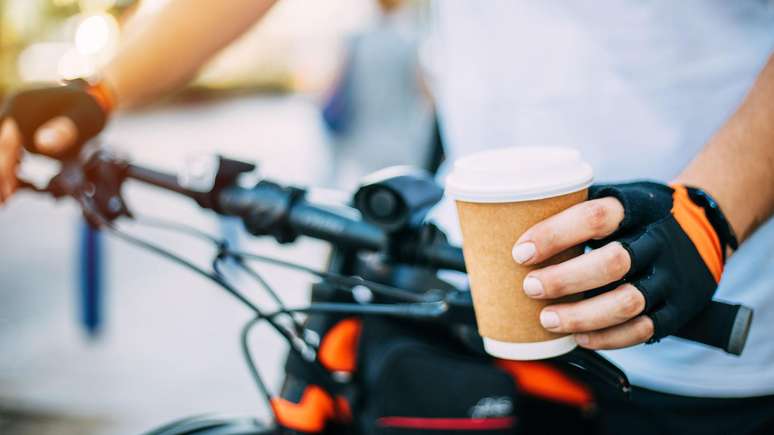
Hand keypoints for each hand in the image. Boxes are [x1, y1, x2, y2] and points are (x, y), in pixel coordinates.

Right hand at [0, 81, 110, 204]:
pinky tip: (17, 184)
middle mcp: (11, 111)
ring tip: (7, 200)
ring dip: (5, 172)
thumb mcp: (84, 119)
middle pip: (0, 147)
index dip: (4, 170)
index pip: (6, 144)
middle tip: (4, 203)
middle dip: (1, 175)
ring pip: (3, 148)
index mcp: (21, 107)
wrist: (93, 98)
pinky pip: (10, 148)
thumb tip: (42, 145)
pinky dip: (11, 165)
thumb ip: (65, 132)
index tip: (7, 195)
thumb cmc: (91, 110)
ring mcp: (13, 118)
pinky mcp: (19, 126)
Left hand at [512, 182, 730, 349]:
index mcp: (637, 206)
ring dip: (582, 315)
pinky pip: (642, 329)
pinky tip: (579, 337)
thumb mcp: (613, 196)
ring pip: (628, 302)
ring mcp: (671, 277)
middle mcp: (657, 241)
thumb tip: (504, 225)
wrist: (702, 226)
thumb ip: (572, 209)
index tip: (521, 252)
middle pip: (613, 262)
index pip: (596, 217)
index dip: (554, 235)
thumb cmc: (634, 215)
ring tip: (547, 319)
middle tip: (530, 287)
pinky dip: (607, 338)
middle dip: (565, 279)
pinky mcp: (678, 308)